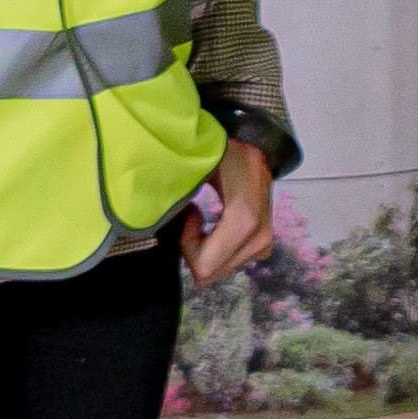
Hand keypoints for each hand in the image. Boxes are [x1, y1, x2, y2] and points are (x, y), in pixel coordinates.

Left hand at [183, 140, 278, 283]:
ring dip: (204, 249)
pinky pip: (230, 262)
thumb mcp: (196, 169)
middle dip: (194, 248)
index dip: (186, 245)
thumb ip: (176, 196)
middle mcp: (259, 238)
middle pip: (212, 272)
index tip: (190, 213)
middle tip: (194, 215)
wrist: (255, 146)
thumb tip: (152, 217)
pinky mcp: (264, 245)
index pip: (205, 265)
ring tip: (205, 218)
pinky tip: (216, 225)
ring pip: (219, 270)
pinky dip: (216, 249)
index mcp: (244, 220)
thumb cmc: (223, 152)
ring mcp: (264, 243)